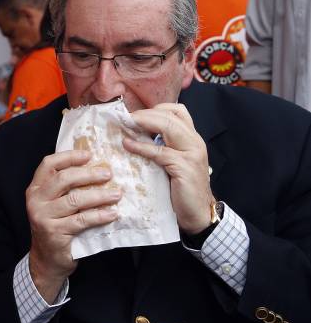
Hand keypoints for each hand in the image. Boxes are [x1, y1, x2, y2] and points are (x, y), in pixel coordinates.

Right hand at [26, 149, 121, 300]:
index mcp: (35, 189)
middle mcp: (36, 200)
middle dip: (88, 174)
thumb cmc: (55, 226)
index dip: (69, 156)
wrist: (46, 259)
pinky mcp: (55, 232)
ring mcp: (43, 217)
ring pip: (74, 200)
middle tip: (108, 173)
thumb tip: (95, 167)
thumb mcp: (53, 204)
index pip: (49, 164)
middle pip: (63, 179)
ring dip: (99, 195)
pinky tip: (112, 213)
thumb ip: (65, 188)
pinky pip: (81, 220)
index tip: (89, 155)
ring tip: (116, 194)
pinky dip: (99, 215)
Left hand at [125, 103, 212, 234]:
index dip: (155, 109)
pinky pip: (159, 152)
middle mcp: (195, 142)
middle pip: (170, 116)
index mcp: (192, 138)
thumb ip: (161, 145)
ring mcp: (191, 154)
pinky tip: (127, 144)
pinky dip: (141, 146)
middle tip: (125, 117)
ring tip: (125, 123)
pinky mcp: (184, 167)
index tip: (135, 113)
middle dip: (146, 114)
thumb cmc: (181, 187)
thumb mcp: (173, 161)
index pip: (177, 111)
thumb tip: (134, 132)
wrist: (198, 213)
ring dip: (144, 123)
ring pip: (167, 127)